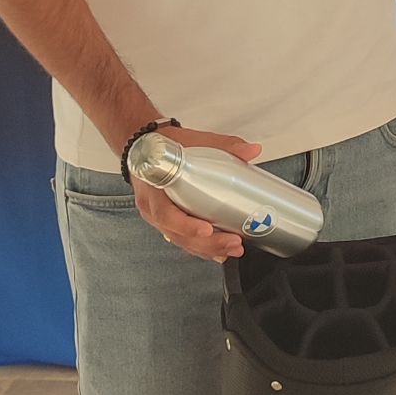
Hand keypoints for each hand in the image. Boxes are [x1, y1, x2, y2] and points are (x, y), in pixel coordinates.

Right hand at [132, 125, 262, 261]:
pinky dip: (202, 248)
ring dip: (208, 249)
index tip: (207, 229)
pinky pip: (183, 240)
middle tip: (232, 242)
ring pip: (181, 241)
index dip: (186, 225)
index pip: (166, 213)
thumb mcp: (192, 141)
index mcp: (155, 187)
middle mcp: (153, 208)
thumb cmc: (163, 148)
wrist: (143, 149)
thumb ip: (223, 145)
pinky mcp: (168, 222)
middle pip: (177, 234)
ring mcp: (159, 218)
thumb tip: (252, 150)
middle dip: (207, 243)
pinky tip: (220, 253)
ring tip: (233, 249)